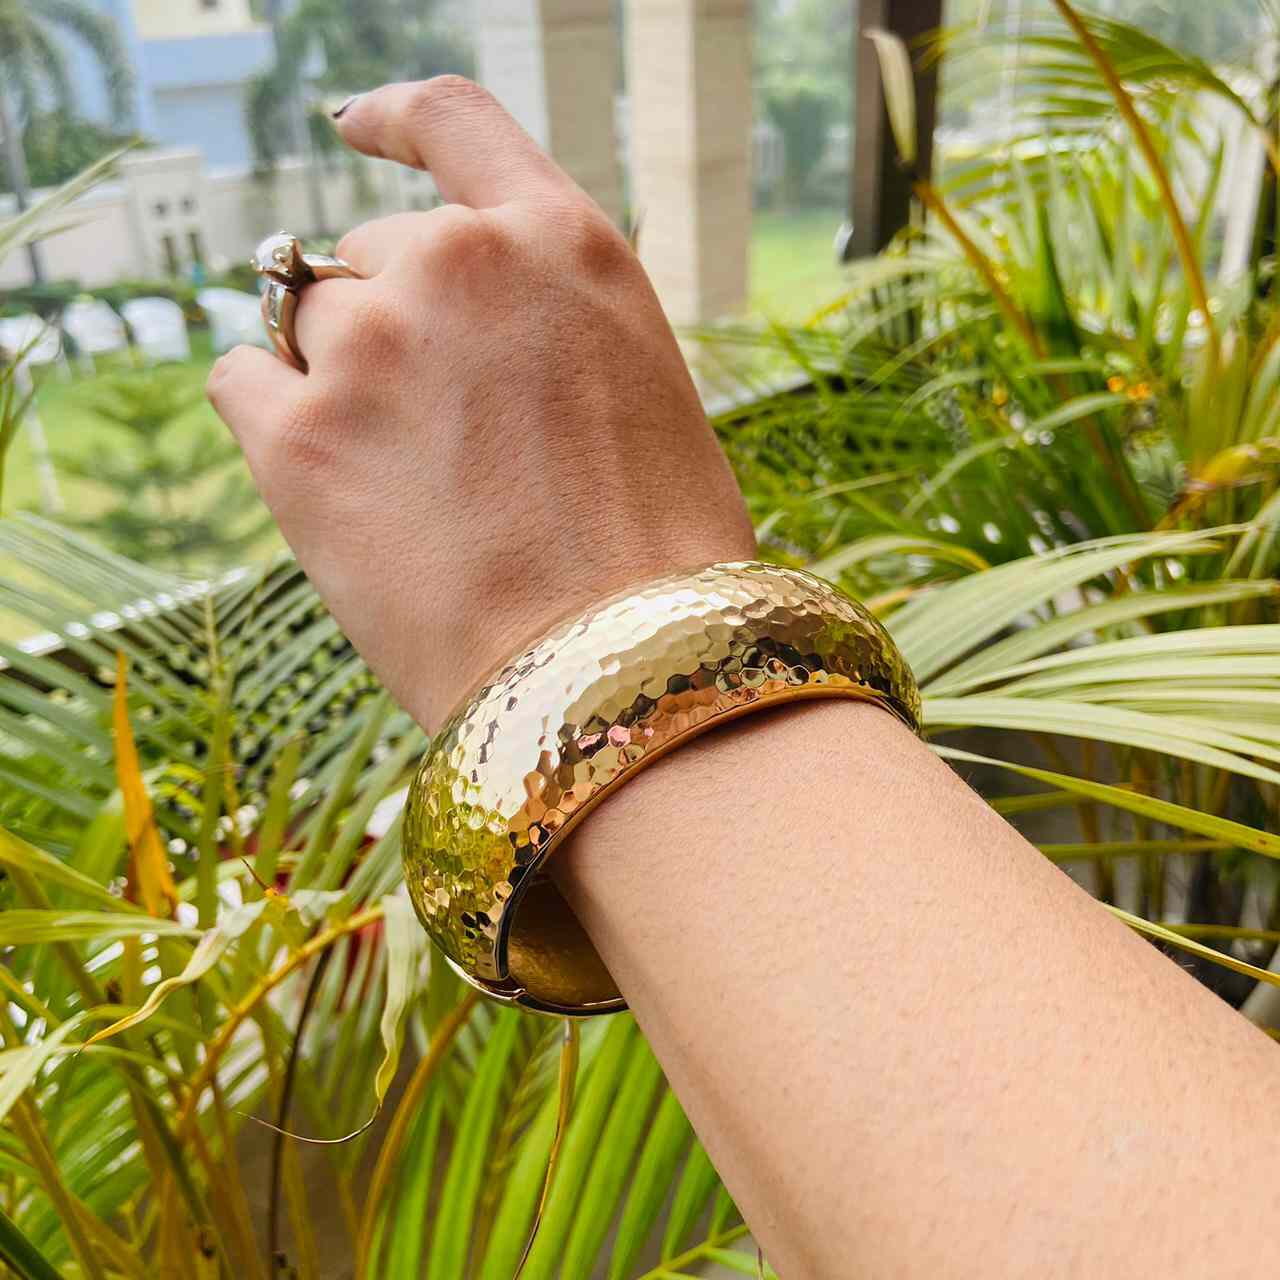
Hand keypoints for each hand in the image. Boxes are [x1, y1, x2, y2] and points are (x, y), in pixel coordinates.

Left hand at [207, 76, 754, 730]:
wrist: (619, 680)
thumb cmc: (653, 562)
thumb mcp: (633, 393)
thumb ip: (540, 327)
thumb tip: (445, 332)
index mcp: (565, 247)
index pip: (454, 123)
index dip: (394, 119)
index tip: (355, 127)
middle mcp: (463, 265)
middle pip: (372, 254)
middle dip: (395, 324)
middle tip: (444, 437)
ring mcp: (372, 344)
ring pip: (307, 320)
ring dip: (341, 381)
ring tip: (408, 487)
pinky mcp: (297, 436)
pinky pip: (241, 379)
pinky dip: (272, 419)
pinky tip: (330, 484)